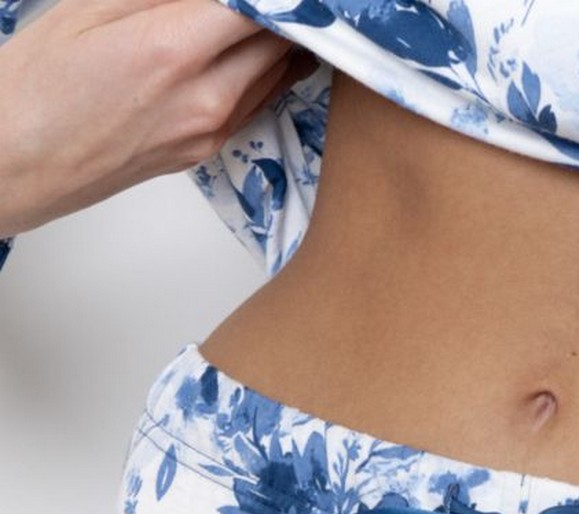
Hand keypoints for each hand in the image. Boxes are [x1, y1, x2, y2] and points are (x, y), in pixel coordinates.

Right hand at [0, 0, 317, 236]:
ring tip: (272, 13)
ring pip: (276, 73)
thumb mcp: (91, 7)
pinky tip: (250, 45)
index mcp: (176, 50)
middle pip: (280, 40)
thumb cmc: (35, 87)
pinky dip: (262, 68)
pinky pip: (254, 102)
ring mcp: (209, 132)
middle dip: (284, 9)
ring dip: (280, 37)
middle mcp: (206, 99)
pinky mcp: (203, 152)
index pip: (262, 8)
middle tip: (285, 0)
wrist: (13, 165)